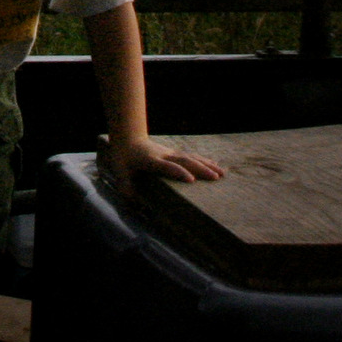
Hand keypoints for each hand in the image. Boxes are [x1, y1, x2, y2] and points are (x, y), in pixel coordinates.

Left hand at [100, 132, 223, 198]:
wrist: (128, 135)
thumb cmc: (123, 156)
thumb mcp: (119, 171)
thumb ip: (125, 188)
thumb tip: (134, 205)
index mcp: (150, 161)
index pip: (167, 166)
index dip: (178, 172)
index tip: (192, 180)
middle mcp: (163, 155)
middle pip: (184, 161)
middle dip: (200, 169)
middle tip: (216, 178)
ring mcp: (170, 152)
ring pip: (191, 157)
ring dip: (207, 165)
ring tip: (221, 173)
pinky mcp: (174, 152)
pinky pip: (191, 156)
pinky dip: (204, 160)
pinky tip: (216, 164)